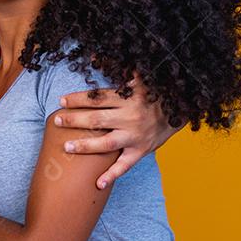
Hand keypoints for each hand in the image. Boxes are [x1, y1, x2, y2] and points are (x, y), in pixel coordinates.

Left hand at [52, 75, 179, 188]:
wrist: (182, 111)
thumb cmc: (154, 94)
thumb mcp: (139, 78)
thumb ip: (117, 68)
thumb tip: (92, 56)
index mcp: (127, 98)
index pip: (97, 98)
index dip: (78, 99)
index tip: (61, 101)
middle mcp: (130, 118)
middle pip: (97, 119)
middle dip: (75, 120)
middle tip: (58, 120)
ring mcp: (135, 136)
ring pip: (106, 143)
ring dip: (85, 146)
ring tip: (66, 147)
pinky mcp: (141, 151)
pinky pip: (125, 165)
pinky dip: (112, 175)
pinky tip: (97, 184)